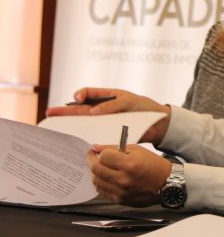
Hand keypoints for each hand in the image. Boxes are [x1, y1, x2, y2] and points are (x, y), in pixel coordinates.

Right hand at [47, 87, 170, 144]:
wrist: (159, 124)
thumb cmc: (145, 108)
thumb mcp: (129, 102)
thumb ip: (112, 105)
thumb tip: (92, 112)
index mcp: (107, 97)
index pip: (88, 94)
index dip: (81, 95)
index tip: (77, 98)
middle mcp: (102, 110)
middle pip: (80, 109)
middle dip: (65, 111)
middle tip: (50, 113)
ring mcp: (104, 122)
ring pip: (85, 124)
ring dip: (72, 127)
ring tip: (57, 129)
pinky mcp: (108, 133)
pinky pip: (95, 135)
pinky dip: (85, 138)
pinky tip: (76, 142)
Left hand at [86, 144, 171, 206]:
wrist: (167, 184)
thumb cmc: (154, 165)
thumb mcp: (137, 150)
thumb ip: (115, 148)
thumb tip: (96, 148)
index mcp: (129, 164)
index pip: (103, 156)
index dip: (98, 152)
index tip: (96, 150)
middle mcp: (124, 179)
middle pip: (96, 169)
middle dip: (91, 160)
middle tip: (92, 157)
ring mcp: (121, 191)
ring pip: (96, 181)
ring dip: (95, 173)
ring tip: (101, 168)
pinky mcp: (120, 200)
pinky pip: (102, 191)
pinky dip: (101, 183)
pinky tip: (106, 178)